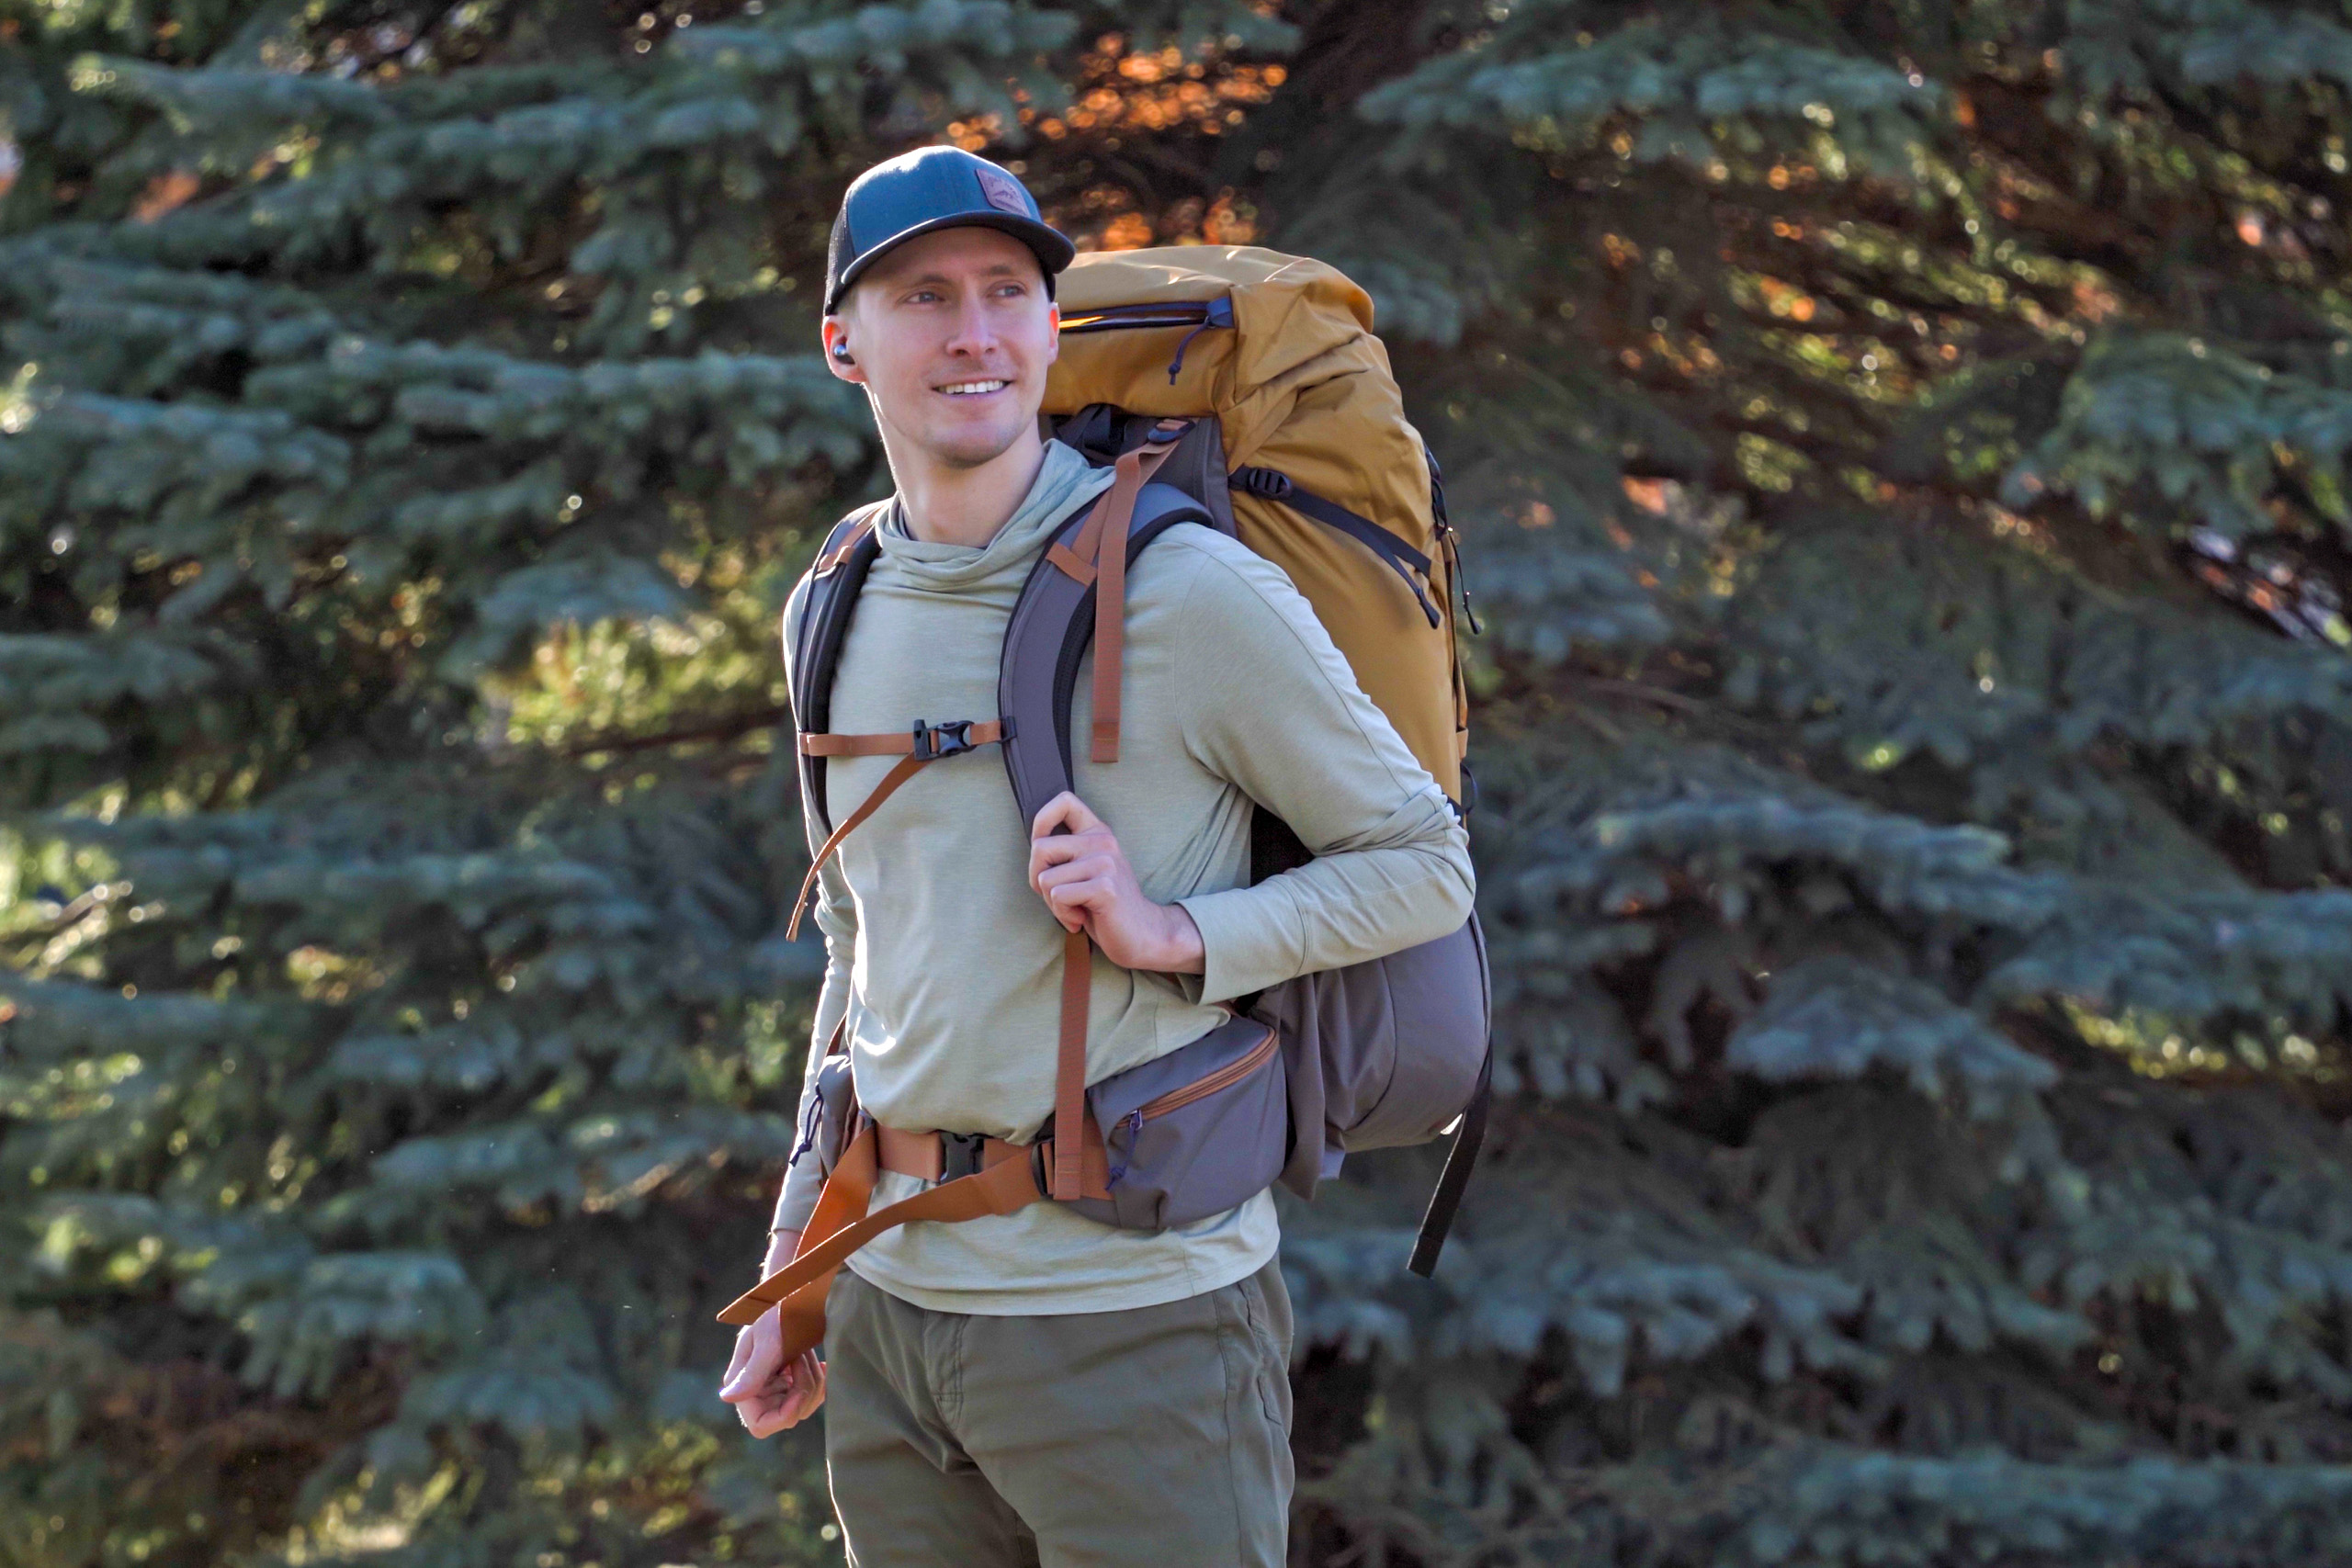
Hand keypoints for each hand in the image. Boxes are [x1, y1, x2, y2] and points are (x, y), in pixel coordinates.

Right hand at [718, 1231, 825, 1436]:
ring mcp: (776, 1390)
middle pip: (790, 1415)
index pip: (761, 1426)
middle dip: (804, 1389)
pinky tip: (821, 1364)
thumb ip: (752, 1372)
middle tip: (802, 1356)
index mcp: (743, 1386)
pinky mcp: (791, 1383)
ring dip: (813, 1378)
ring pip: (805, 1406)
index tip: (800, 1394)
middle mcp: (757, 1393)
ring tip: (804, 1351)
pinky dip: (820, 1380)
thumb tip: (727, 1398)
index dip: (784, 1416)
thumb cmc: (775, 1314)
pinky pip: (813, 1396)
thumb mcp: (767, 1341)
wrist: (791, 1297)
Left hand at [1028, 792, 1204, 972]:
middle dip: (1037, 879)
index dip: (1041, 820)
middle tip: (1059, 897)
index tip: (1043, 848)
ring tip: (1075, 910)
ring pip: (1045, 879)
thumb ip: (1066, 854)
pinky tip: (1081, 919)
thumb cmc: (1103, 906)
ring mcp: (1106, 863)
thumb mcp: (1085, 871)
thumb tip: (1034, 848)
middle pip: (1039, 848)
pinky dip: (1063, 915)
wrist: (1141, 934)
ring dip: (1053, 904)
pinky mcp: (1105, 888)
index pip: (1065, 801)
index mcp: (1097, 833)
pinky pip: (1058, 897)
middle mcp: (1102, 842)